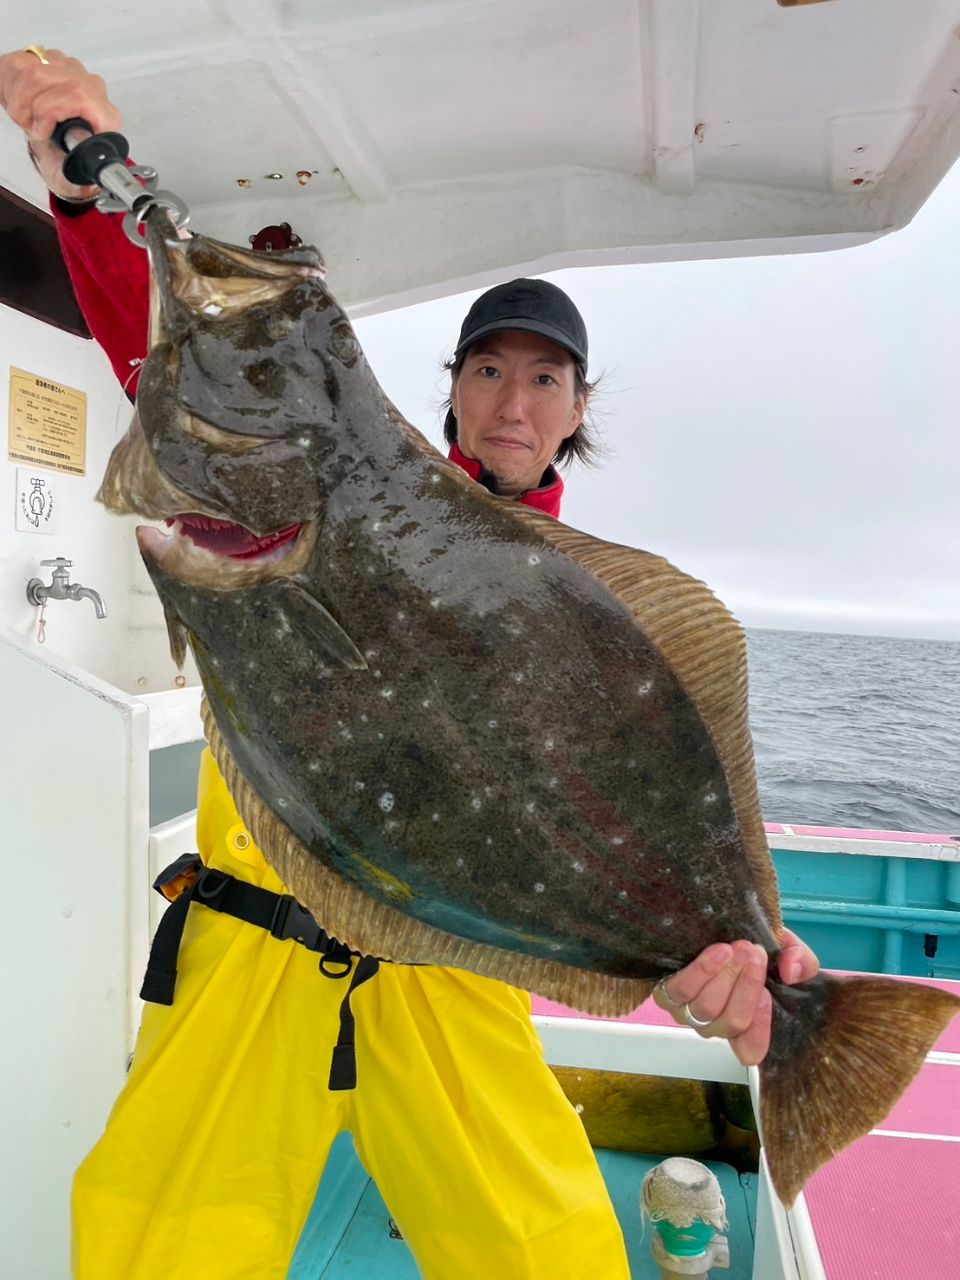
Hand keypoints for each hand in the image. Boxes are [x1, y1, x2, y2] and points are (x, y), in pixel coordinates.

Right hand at [0, 48, 120, 199]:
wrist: (63, 149)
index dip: (49, 110)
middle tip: (30, 127)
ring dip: (17, 99)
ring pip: (29, 69)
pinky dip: (10, 86)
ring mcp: (70, 70)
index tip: (40, 131)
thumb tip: (84, 174)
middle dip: (26, 107)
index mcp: (104, 115)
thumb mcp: (73, 178)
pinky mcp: (50, 60)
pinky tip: (20, 102)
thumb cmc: (69, 162)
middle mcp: (90, 86)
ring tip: (25, 117)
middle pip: (44, 78)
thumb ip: (77, 174)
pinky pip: (18, 63)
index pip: (76, 94)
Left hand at [652, 930, 818, 1066]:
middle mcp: (715, 1025)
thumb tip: (792, 972)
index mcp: (745, 1024)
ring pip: (707, 1007)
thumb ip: (801, 961)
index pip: (751, 1051)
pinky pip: (681, 991)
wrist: (715, 925)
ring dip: (726, 976)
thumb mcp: (787, 951)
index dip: (760, 1029)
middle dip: (747, 987)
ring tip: (740, 948)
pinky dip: (702, 971)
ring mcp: (688, 1012)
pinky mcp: (666, 994)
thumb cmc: (751, 946)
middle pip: (732, 1022)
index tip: (769, 994)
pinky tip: (718, 952)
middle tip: (756, 954)